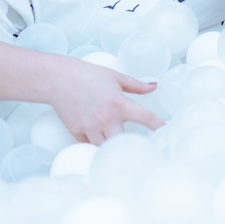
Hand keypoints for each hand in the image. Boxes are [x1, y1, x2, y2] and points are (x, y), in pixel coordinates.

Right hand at [48, 58, 165, 144]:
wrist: (58, 79)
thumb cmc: (88, 75)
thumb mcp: (116, 77)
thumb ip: (137, 85)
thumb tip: (155, 86)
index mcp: (119, 104)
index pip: (146, 118)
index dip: (159, 126)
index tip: (167, 132)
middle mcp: (106, 119)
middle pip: (125, 142)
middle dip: (131, 145)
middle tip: (139, 146)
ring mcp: (91, 128)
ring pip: (106, 148)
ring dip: (112, 147)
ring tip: (119, 148)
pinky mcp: (77, 132)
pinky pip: (90, 144)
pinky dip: (95, 143)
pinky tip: (100, 140)